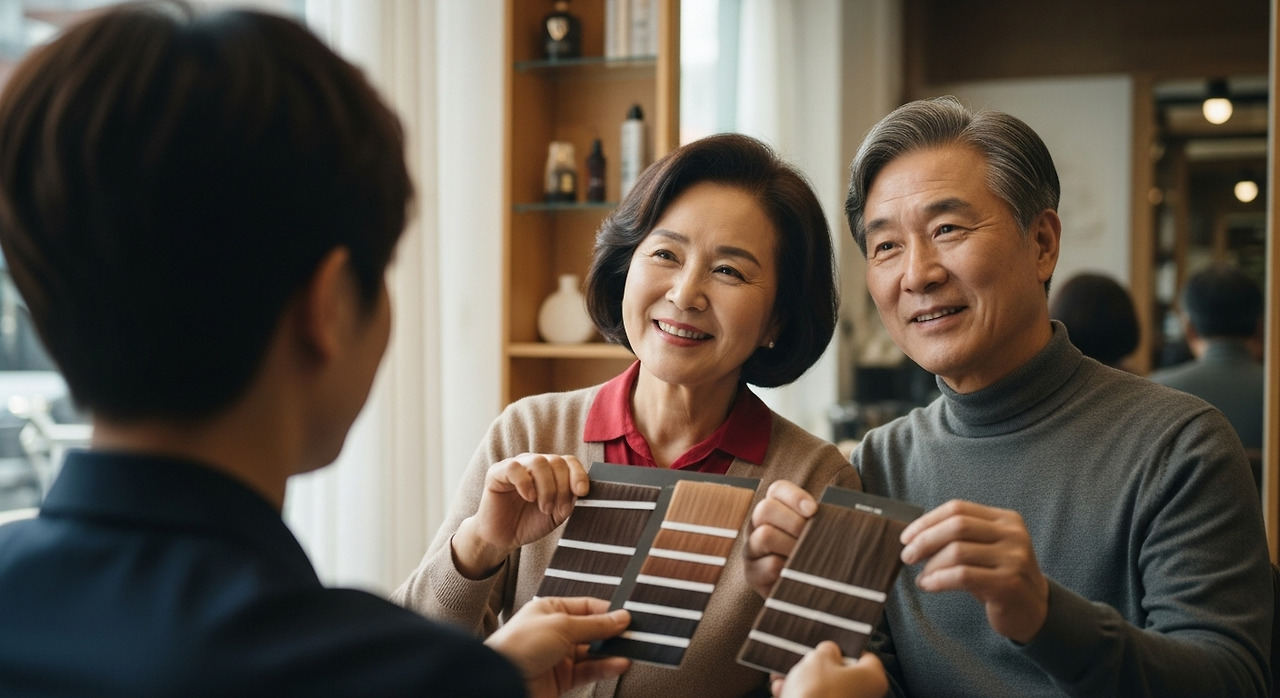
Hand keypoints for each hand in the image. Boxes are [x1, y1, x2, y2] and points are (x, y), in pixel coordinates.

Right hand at [452, 454, 589, 578]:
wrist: (503, 537)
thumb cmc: (529, 523)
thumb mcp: (556, 514)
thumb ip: (569, 499)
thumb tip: (581, 490)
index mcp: (550, 471)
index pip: (569, 461)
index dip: (578, 474)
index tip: (582, 492)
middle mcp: (534, 464)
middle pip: (556, 461)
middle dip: (561, 487)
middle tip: (555, 509)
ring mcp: (516, 466)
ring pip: (538, 462)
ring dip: (546, 488)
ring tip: (544, 508)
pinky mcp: (497, 473)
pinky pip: (514, 468)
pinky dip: (525, 483)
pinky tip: (529, 497)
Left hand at [485, 596, 630, 697]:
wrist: (501, 681)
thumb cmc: (519, 646)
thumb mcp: (562, 626)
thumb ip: (594, 624)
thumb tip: (620, 617)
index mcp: (550, 610)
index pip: (587, 607)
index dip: (608, 612)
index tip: (628, 617)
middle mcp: (555, 632)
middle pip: (592, 630)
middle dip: (612, 633)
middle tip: (634, 635)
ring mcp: (559, 656)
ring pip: (593, 653)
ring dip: (611, 652)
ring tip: (632, 651)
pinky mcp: (562, 679)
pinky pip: (589, 671)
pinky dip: (605, 668)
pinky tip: (620, 663)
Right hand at [745, 480, 817, 596]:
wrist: (804, 591)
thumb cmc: (813, 555)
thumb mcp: (816, 534)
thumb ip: (822, 521)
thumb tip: (842, 516)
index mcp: (773, 510)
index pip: (777, 489)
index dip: (795, 497)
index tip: (813, 511)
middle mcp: (756, 526)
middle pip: (765, 509)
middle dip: (794, 523)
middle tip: (811, 538)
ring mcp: (750, 549)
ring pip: (764, 535)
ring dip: (791, 545)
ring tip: (806, 557)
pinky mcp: (751, 574)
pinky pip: (768, 565)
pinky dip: (788, 568)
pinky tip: (798, 573)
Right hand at [770, 642, 887, 697]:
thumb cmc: (817, 692)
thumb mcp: (818, 658)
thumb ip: (826, 650)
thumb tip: (828, 651)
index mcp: (872, 678)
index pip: (865, 657)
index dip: (845, 648)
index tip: (829, 645)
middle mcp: (866, 696)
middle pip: (842, 674)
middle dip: (817, 666)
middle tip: (802, 659)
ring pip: (825, 690)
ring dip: (803, 681)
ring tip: (783, 674)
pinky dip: (801, 695)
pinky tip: (782, 690)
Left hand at [899, 499, 1048, 642]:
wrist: (1034, 611)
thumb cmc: (1000, 577)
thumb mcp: (986, 549)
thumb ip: (960, 537)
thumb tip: (915, 536)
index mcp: (1005, 519)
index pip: (958, 509)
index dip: (927, 521)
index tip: (906, 537)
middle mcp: (1013, 534)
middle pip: (957, 526)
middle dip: (925, 540)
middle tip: (907, 556)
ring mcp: (1013, 558)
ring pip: (957, 551)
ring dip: (931, 565)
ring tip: (922, 576)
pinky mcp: (1008, 583)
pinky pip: (962, 576)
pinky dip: (938, 580)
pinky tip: (928, 585)